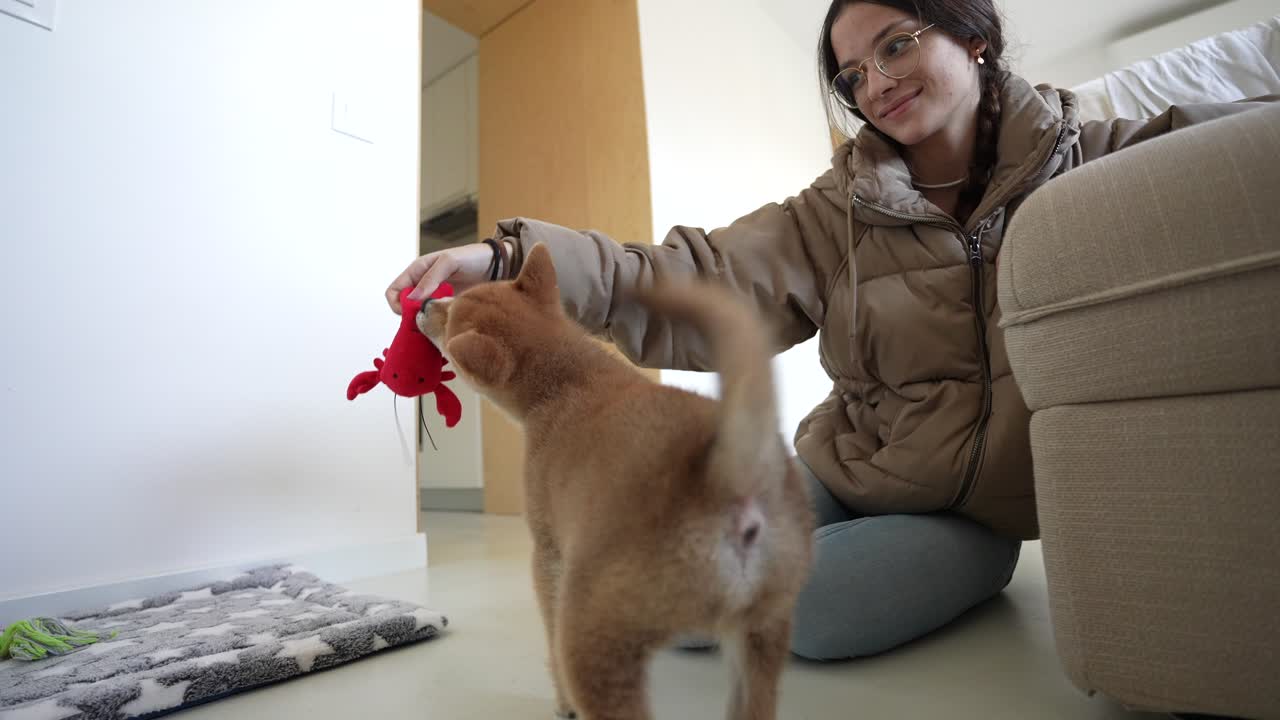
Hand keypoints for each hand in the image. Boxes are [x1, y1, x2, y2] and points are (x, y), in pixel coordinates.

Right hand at [386, 242, 501, 314]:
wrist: (496, 264)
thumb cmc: (472, 257)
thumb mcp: (449, 262)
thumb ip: (430, 279)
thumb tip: (412, 299)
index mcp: (417, 271)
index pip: (393, 291)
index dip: (396, 304)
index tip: (410, 313)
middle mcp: (422, 285)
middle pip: (403, 306)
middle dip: (410, 316)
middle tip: (426, 321)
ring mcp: (434, 297)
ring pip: (418, 315)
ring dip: (423, 321)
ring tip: (438, 324)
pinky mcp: (446, 306)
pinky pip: (433, 318)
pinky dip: (435, 323)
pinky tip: (446, 325)